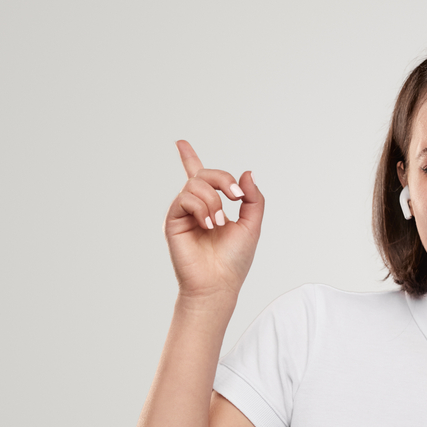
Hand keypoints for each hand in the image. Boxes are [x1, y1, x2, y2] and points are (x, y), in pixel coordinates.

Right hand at [165, 141, 263, 300]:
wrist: (219, 283)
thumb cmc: (234, 260)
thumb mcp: (252, 225)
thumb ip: (253, 198)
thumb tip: (246, 173)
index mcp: (213, 207)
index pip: (201, 178)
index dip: (189, 158)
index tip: (180, 143)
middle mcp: (196, 207)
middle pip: (205, 174)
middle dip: (223, 179)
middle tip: (237, 198)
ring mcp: (184, 213)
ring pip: (196, 184)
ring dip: (214, 201)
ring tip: (219, 223)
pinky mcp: (173, 221)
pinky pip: (186, 198)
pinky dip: (202, 208)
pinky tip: (209, 225)